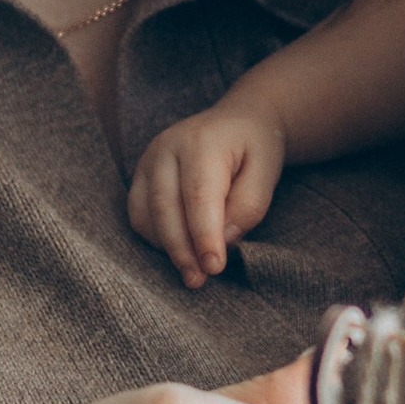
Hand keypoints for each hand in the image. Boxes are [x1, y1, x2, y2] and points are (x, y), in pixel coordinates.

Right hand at [127, 98, 287, 286]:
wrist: (237, 122)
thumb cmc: (255, 149)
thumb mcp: (266, 172)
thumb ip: (248, 207)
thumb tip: (222, 241)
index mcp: (201, 142)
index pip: (198, 196)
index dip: (204, 236)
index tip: (213, 267)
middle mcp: (166, 147)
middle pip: (165, 208)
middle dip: (182, 250)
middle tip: (199, 280)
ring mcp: (148, 160)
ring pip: (146, 215)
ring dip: (167, 248)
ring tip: (193, 269)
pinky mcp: (139, 175)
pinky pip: (138, 215)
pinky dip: (156, 238)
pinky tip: (180, 249)